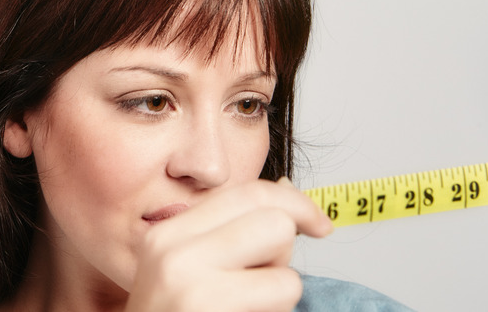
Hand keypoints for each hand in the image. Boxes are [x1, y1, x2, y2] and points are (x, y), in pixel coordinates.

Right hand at [125, 178, 332, 311]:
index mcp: (167, 234)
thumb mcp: (192, 272)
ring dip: (280, 288)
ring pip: (282, 256)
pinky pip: (283, 292)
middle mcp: (171, 249)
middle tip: (263, 283)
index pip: (247, 192)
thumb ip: (234, 230)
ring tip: (244, 307)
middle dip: (284, 251)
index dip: (295, 203)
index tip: (320, 224)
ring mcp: (187, 280)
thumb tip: (287, 187)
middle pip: (272, 218)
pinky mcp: (208, 306)